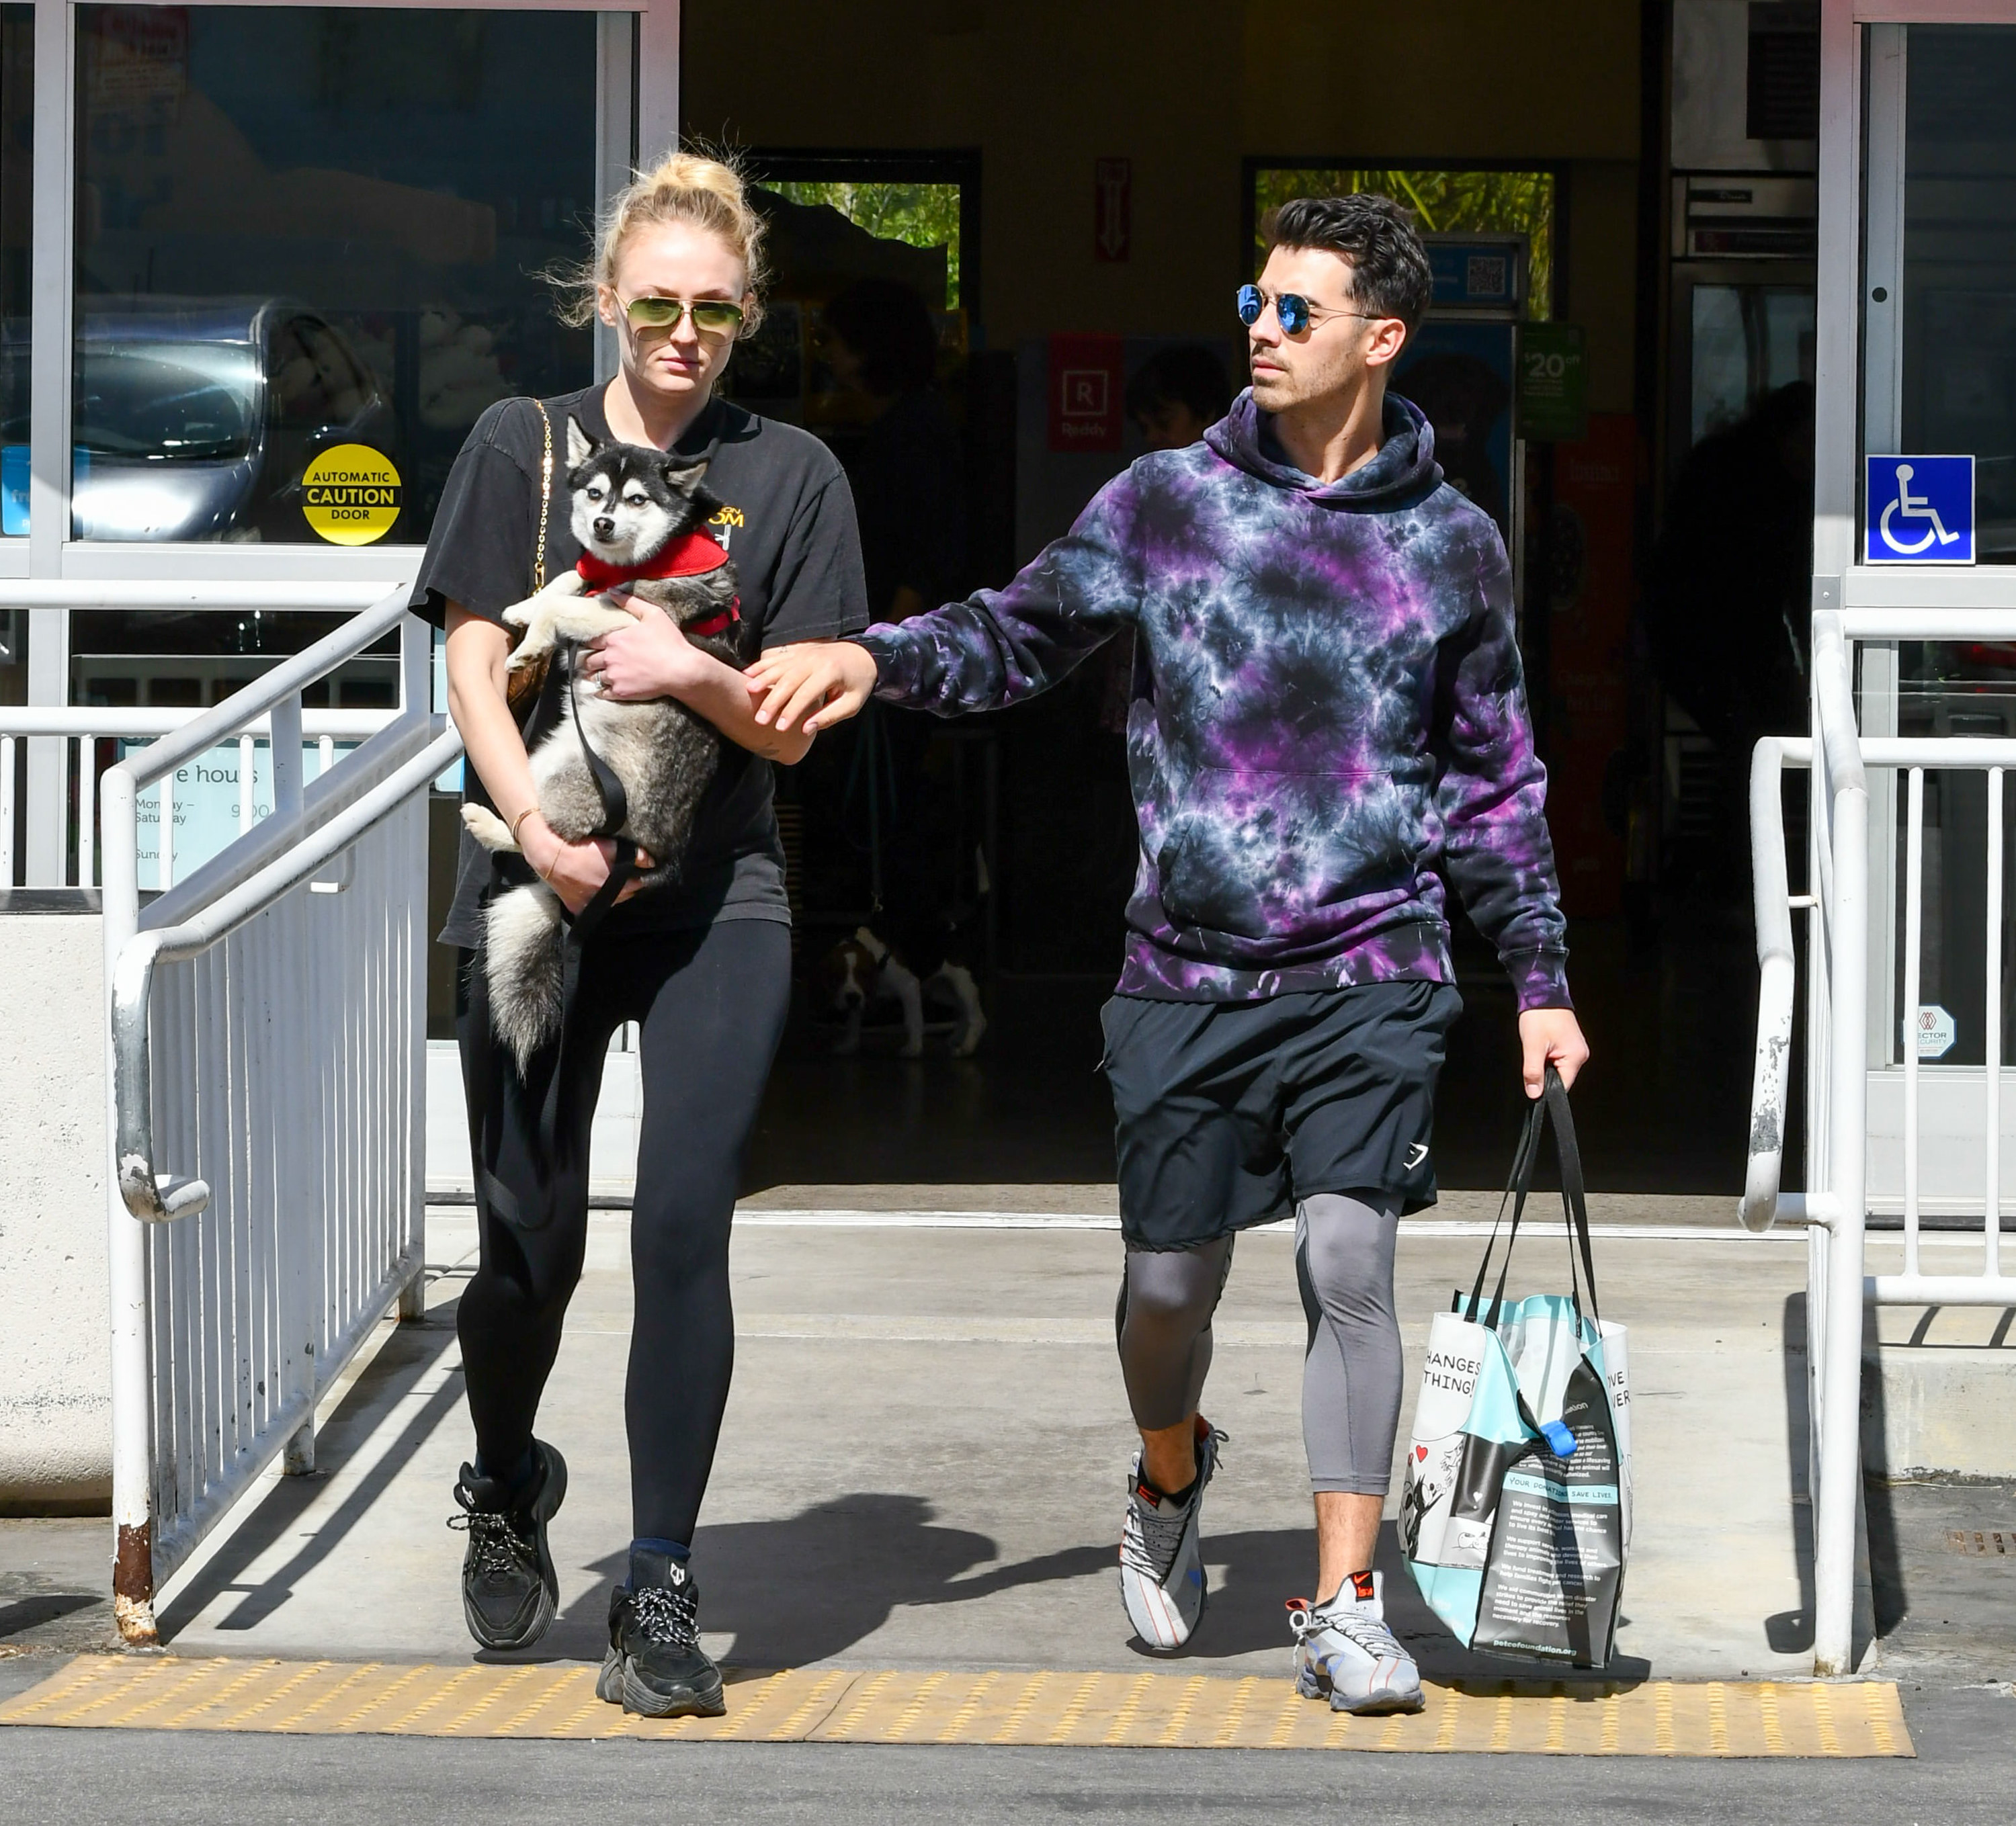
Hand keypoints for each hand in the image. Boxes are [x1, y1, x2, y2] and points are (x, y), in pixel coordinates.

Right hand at [519, 815, 653, 913]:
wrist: (551, 856)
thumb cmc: (583, 849)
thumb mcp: (612, 847)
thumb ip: (636, 855)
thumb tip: (652, 863)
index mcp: (619, 887)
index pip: (638, 885)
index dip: (638, 876)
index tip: (637, 870)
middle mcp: (607, 900)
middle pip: (625, 895)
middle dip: (627, 886)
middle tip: (623, 875)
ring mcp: (591, 907)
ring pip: (610, 902)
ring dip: (612, 894)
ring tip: (609, 882)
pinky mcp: (576, 908)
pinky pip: (592, 908)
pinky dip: (595, 901)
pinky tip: (594, 892)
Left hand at [581, 593, 703, 699]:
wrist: (681, 670)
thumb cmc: (669, 641)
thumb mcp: (653, 614)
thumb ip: (630, 602)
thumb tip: (611, 592)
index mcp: (614, 639)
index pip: (592, 641)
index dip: (592, 643)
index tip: (595, 645)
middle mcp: (610, 657)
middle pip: (589, 660)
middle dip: (590, 660)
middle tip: (593, 661)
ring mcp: (614, 676)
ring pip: (593, 677)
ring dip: (594, 675)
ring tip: (597, 675)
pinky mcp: (621, 692)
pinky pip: (601, 693)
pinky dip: (600, 691)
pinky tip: (602, 690)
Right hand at [746, 640, 877, 733]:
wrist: (862, 655)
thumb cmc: (858, 684)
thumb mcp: (852, 704)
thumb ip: (829, 716)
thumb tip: (805, 730)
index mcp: (830, 673)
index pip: (806, 694)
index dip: (792, 711)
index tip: (780, 728)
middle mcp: (814, 661)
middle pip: (788, 681)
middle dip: (773, 700)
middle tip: (760, 719)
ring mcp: (804, 654)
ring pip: (779, 667)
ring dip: (762, 679)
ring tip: (748, 692)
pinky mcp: (798, 652)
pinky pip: (777, 658)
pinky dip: (762, 665)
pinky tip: (747, 674)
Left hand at [1518, 1008, 1589, 1098]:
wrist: (1542, 994)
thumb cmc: (1540, 1015)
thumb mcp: (1532, 1046)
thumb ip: (1533, 1072)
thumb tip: (1534, 1093)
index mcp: (1576, 1057)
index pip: (1563, 1086)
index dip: (1546, 1088)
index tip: (1533, 1083)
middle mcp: (1580, 1054)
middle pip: (1560, 1078)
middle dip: (1544, 1073)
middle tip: (1534, 1056)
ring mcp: (1575, 1049)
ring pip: (1557, 1068)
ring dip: (1545, 1063)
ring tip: (1538, 1047)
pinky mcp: (1569, 1044)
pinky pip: (1558, 1059)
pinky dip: (1547, 1057)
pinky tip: (1541, 1046)